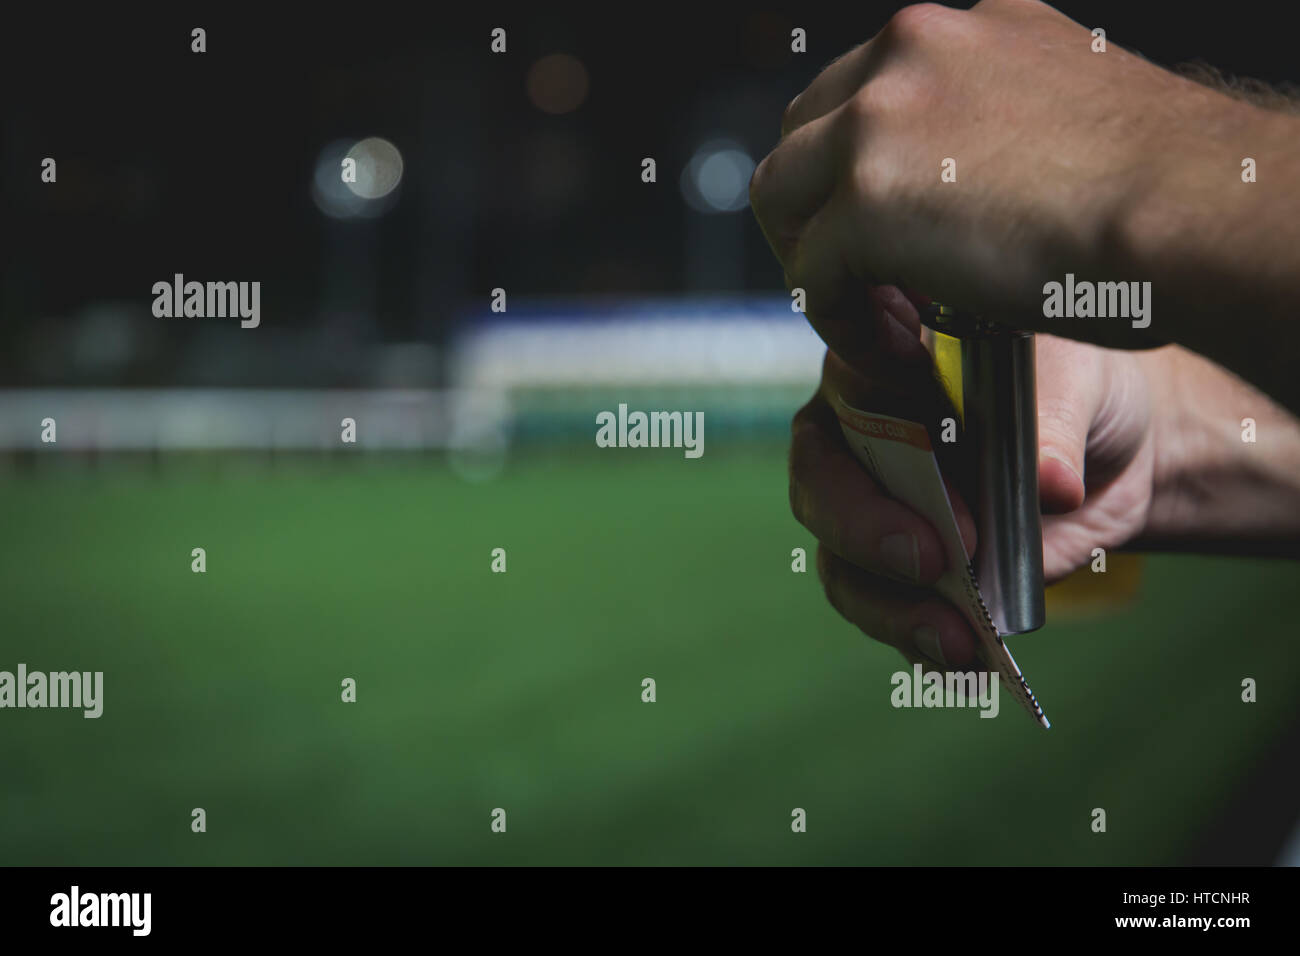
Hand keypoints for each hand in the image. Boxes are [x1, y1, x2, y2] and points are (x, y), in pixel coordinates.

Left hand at [751, 0, 1299, 410]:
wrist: (1194, 212)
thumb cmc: (1165, 188)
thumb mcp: (1069, 118)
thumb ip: (998, 131)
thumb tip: (965, 188)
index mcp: (965, 29)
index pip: (864, 94)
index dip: (860, 174)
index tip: (892, 239)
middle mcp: (911, 49)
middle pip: (804, 135)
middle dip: (819, 212)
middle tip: (867, 283)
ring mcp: (879, 116)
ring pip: (782, 195)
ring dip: (814, 262)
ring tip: (872, 321)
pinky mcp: (865, 193)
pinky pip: (809, 271)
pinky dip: (835, 317)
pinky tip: (887, 349)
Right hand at [790, 288, 1154, 666]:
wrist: (1107, 460)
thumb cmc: (1075, 389)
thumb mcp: (1080, 378)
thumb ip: (1056, 423)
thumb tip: (1052, 487)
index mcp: (881, 362)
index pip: (848, 376)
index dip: (870, 406)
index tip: (931, 433)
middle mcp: (855, 439)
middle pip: (820, 483)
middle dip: (866, 526)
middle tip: (934, 556)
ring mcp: (871, 513)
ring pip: (842, 565)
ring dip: (892, 607)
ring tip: (958, 638)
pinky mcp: (902, 575)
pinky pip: (889, 614)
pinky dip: (922, 641)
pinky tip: (968, 657)